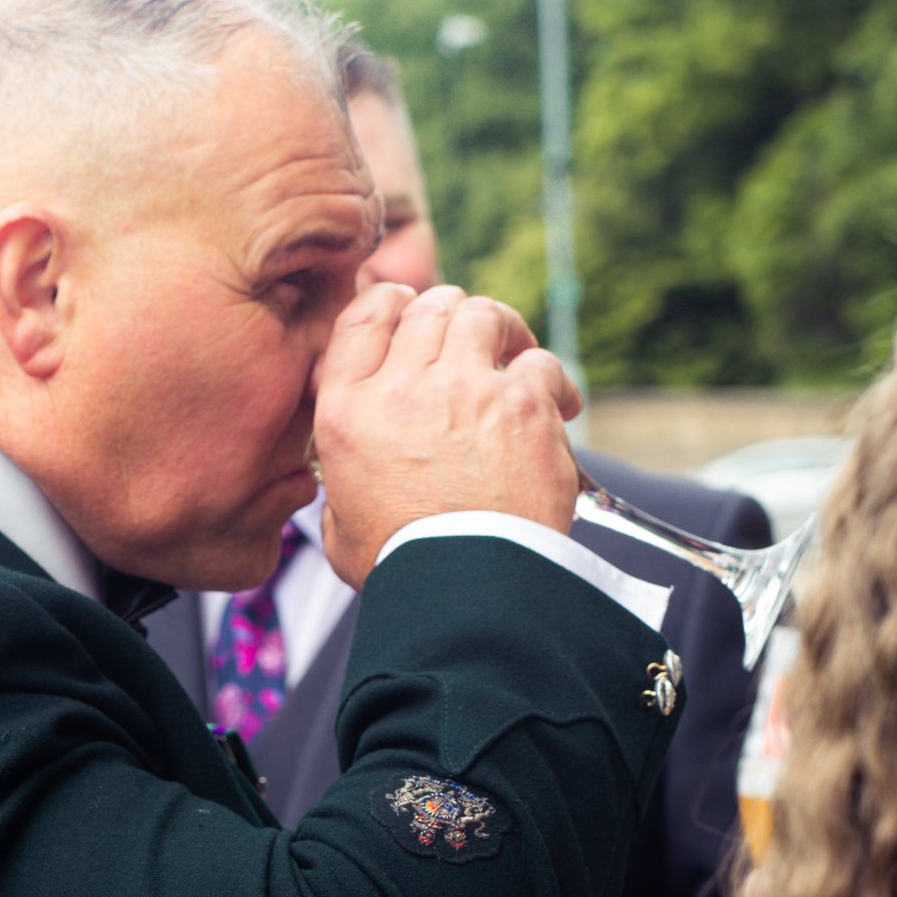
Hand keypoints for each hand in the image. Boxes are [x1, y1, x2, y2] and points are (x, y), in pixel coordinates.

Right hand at [314, 282, 581, 590]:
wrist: (466, 593)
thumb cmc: (405, 568)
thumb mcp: (339, 524)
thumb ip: (341, 486)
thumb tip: (348, 482)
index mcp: (348, 411)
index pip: (364, 316)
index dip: (391, 303)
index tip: (408, 311)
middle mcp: (402, 388)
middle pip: (428, 307)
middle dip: (450, 314)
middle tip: (469, 338)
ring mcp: (465, 389)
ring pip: (483, 315)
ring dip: (500, 328)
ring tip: (514, 352)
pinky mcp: (521, 405)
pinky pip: (541, 362)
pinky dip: (551, 377)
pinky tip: (557, 402)